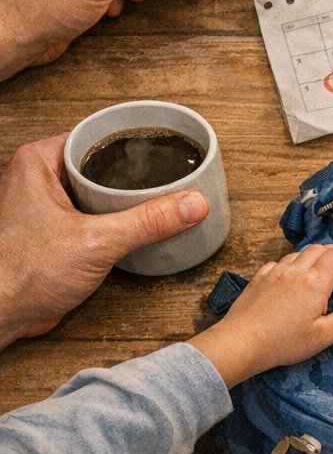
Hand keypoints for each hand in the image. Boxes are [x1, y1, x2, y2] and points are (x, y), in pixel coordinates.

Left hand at [0, 136, 208, 347]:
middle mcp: (41, 178)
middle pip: (103, 162)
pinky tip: (140, 224)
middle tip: (171, 176)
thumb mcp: (96, 242)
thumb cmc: (19, 275)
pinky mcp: (59, 230)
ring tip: (162, 198)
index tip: (167, 146)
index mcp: (38, 162)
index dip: (133, 142)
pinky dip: (118, 218)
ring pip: (101, 189)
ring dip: (128, 198)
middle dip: (136, 173)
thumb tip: (192, 204)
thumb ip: (148, 222)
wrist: (2, 317)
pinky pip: (97, 212)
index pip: (97, 136)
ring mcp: (49, 204)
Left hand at [189, 244, 332, 387]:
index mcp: (315, 282)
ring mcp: (275, 272)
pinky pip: (281, 262)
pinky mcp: (259, 278)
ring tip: (323, 273)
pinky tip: (293, 279)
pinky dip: (294, 264)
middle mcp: (296, 270)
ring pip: (301, 253)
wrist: (238, 343)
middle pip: (322, 249)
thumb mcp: (322, 336)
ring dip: (317, 258)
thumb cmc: (282, 342)